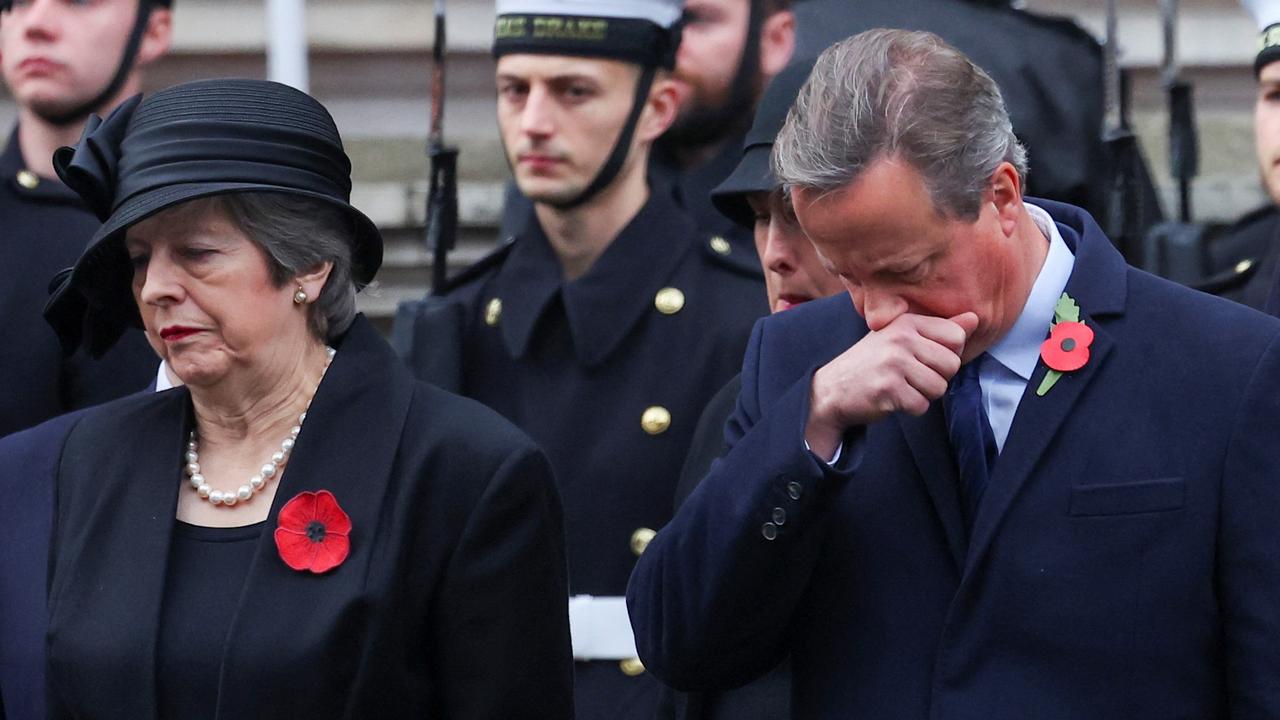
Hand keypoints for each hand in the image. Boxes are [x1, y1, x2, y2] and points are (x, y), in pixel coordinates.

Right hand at [805, 312, 978, 458]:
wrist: (832, 390)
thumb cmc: (872, 363)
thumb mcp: (902, 338)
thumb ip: (939, 329)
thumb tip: (975, 318)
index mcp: (907, 321)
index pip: (956, 336)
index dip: (946, 354)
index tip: (924, 358)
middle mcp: (901, 338)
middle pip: (951, 365)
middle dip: (937, 377)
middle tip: (911, 376)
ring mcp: (893, 363)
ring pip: (939, 388)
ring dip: (924, 395)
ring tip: (901, 387)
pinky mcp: (888, 389)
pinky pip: (921, 405)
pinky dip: (910, 408)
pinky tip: (893, 399)